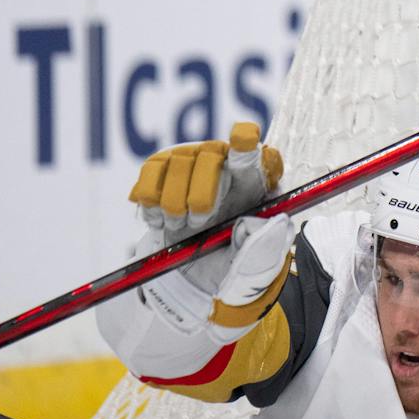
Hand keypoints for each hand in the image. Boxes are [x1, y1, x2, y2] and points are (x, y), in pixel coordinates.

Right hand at [129, 123, 291, 335]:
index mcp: (258, 183)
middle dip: (200, 196)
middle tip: (197, 224)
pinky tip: (161, 220)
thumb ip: (265, 247)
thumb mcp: (254, 268)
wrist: (195, 279)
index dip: (246, 143)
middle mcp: (227, 164)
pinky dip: (151, 201)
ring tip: (180, 227)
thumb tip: (268, 223)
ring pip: (177, 162)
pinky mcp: (162, 170)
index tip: (242, 140)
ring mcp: (193, 162)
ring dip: (174, 204)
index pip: (256, 153)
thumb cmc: (232, 267)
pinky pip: (150, 171)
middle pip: (211, 156)